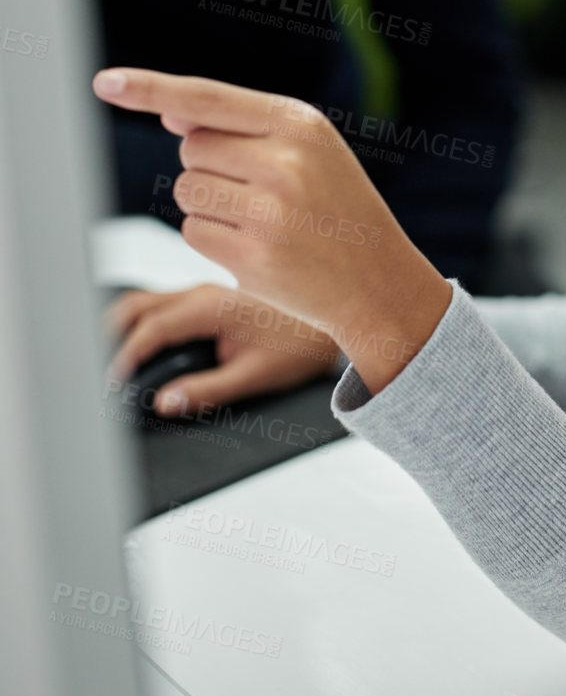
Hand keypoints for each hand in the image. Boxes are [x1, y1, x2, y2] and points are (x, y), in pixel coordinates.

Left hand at [92, 68, 452, 395]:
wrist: (380, 280)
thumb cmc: (337, 207)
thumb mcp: (309, 150)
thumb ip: (243, 127)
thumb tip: (171, 113)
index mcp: (300, 124)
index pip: (207, 98)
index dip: (150, 88)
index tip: (106, 84)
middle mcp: (284, 162)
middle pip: (191, 147)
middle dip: (209, 165)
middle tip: (259, 189)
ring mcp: (268, 212)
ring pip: (187, 190)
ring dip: (208, 204)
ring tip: (261, 218)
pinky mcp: (251, 257)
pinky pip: (193, 232)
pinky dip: (214, 240)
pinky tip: (257, 247)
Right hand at [104, 283, 340, 416]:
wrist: (337, 316)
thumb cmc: (302, 345)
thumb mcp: (257, 376)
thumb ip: (209, 390)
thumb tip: (165, 402)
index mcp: (213, 307)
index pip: (153, 327)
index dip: (126, 354)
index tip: (112, 381)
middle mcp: (204, 293)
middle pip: (138, 304)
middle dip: (111, 333)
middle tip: (98, 368)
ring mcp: (206, 292)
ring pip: (149, 300)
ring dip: (125, 325)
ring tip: (111, 359)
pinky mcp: (211, 299)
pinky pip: (165, 304)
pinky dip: (144, 322)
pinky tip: (143, 346)